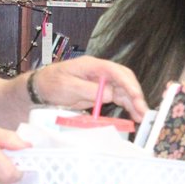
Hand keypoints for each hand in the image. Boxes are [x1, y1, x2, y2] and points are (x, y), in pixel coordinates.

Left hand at [32, 57, 147, 120]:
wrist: (41, 88)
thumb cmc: (51, 83)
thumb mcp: (67, 86)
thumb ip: (88, 90)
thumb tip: (109, 95)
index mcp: (93, 66)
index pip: (116, 71)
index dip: (128, 83)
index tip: (136, 96)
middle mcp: (101, 72)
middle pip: (124, 80)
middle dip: (135, 95)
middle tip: (143, 111)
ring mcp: (101, 82)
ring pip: (123, 90)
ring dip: (134, 103)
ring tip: (143, 117)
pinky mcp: (100, 92)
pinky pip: (118, 98)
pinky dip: (127, 106)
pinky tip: (134, 115)